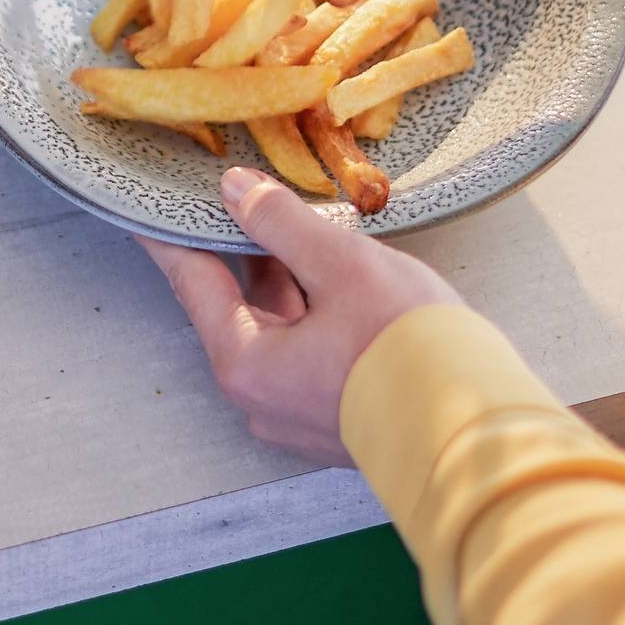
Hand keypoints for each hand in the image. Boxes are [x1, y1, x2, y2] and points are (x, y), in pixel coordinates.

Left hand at [140, 167, 464, 463]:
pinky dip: (315, 308)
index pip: (193, 282)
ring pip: (280, 329)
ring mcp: (301, 415)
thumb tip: (236, 190)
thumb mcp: (341, 266)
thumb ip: (282, 224)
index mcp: (247, 364)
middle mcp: (263, 399)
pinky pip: (311, 351)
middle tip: (234, 197)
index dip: (172, 236)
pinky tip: (339, 274)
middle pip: (237, 308)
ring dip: (287, 278)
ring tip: (297, 224)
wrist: (480, 433)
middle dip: (241, 251)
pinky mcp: (339, 418)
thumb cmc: (407, 346)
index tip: (145, 207)